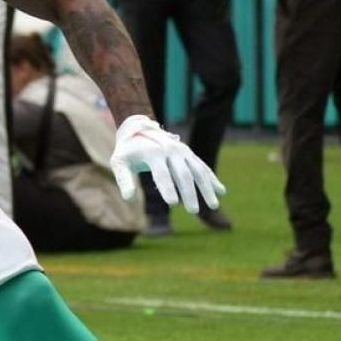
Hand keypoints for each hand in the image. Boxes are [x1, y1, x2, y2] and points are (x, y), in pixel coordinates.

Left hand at [109, 114, 226, 214]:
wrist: (138, 129)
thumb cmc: (127, 151)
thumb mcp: (119, 163)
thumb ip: (124, 180)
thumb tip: (129, 198)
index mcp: (153, 153)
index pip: (162, 174)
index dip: (167, 188)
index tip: (173, 204)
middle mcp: (171, 151)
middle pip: (183, 174)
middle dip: (189, 193)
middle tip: (193, 211)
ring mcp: (182, 151)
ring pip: (197, 171)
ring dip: (207, 188)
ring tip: (213, 206)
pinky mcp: (188, 153)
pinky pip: (202, 167)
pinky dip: (211, 178)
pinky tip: (221, 191)